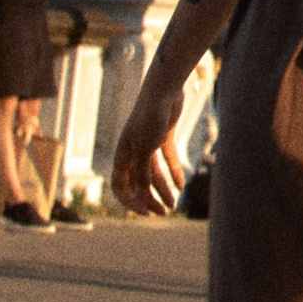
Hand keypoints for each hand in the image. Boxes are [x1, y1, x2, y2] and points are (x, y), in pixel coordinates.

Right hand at [112, 70, 189, 217]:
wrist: (164, 89)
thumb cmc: (150, 117)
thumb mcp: (145, 149)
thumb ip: (143, 175)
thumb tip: (141, 199)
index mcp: (122, 156)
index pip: (120, 187)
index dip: (130, 201)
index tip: (145, 212)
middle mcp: (133, 152)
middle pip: (139, 183)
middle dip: (149, 199)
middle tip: (164, 212)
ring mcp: (148, 144)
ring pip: (153, 174)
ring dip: (162, 189)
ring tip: (174, 204)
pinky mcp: (163, 136)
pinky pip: (167, 160)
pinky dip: (174, 172)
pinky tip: (182, 185)